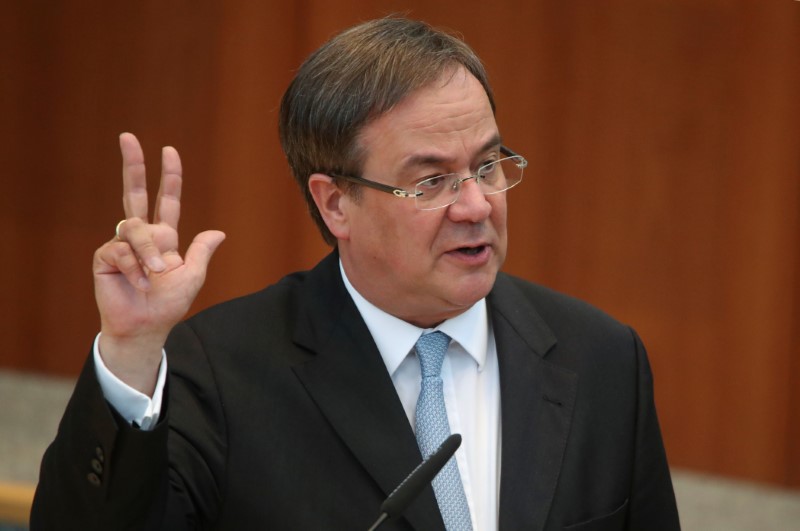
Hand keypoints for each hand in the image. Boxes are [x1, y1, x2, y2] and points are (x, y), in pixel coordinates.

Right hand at [93, 133, 224, 393]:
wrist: (146, 326)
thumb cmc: (169, 304)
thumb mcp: (193, 276)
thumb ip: (201, 252)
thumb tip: (219, 232)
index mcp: (163, 237)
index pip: (166, 200)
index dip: (169, 177)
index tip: (169, 151)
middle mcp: (141, 236)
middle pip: (134, 193)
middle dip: (132, 165)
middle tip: (127, 136)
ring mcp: (121, 245)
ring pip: (135, 229)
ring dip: (148, 252)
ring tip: (155, 274)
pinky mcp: (105, 257)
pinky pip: (121, 251)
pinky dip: (135, 268)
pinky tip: (139, 283)